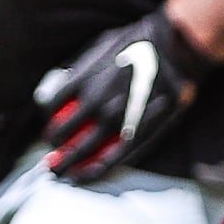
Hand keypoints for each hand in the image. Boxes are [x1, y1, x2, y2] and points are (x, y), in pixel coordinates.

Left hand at [34, 8, 210, 182]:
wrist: (176, 50)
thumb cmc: (141, 44)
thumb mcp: (101, 46)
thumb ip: (81, 68)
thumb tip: (63, 82)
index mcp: (83, 80)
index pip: (51, 106)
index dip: (47, 119)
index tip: (51, 125)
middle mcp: (94, 102)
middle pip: (60, 132)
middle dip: (52, 145)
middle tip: (52, 151)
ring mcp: (115, 120)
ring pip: (79, 150)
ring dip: (64, 164)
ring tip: (58, 173)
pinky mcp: (136, 133)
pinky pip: (108, 159)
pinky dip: (90, 172)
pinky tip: (81, 178)